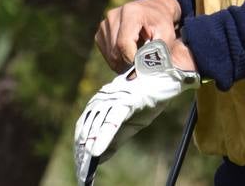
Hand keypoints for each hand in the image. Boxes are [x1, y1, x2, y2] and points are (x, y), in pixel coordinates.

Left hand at [73, 39, 198, 184]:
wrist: (166, 77)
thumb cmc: (149, 98)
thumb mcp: (130, 122)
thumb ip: (114, 138)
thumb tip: (99, 158)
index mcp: (104, 100)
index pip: (86, 122)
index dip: (80, 142)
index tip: (78, 160)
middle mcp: (105, 97)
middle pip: (88, 125)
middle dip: (82, 148)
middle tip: (80, 167)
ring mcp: (115, 99)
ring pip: (97, 125)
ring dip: (89, 146)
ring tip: (85, 163)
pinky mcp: (127, 101)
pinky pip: (111, 122)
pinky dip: (103, 138)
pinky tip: (96, 153)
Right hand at [95, 0, 180, 71]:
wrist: (154, 10)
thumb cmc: (161, 24)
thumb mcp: (167, 35)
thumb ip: (157, 52)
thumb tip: (143, 71)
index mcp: (131, 12)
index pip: (124, 43)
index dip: (132, 60)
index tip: (143, 67)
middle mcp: (114, 15)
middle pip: (115, 51)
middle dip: (129, 63)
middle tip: (143, 63)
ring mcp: (105, 23)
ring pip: (110, 55)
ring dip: (124, 62)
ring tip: (137, 54)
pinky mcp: (101, 32)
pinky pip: (106, 54)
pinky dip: (118, 59)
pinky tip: (129, 51)